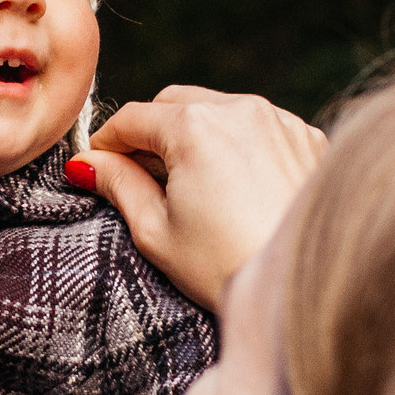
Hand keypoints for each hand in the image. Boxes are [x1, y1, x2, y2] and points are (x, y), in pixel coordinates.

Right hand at [69, 88, 326, 312]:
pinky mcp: (308, 139)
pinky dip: (238, 144)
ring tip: (190, 185)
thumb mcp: (155, 231)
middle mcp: (241, 109)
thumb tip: (86, 163)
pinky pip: (258, 126)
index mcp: (195, 126)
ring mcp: (281, 121)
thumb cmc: (225, 267)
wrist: (300, 291)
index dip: (106, 143)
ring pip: (218, 109)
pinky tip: (235, 187)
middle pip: (175, 103)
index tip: (97, 167)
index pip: (132, 118)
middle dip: (151, 133)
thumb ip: (118, 185)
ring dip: (196, 134)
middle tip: (141, 178)